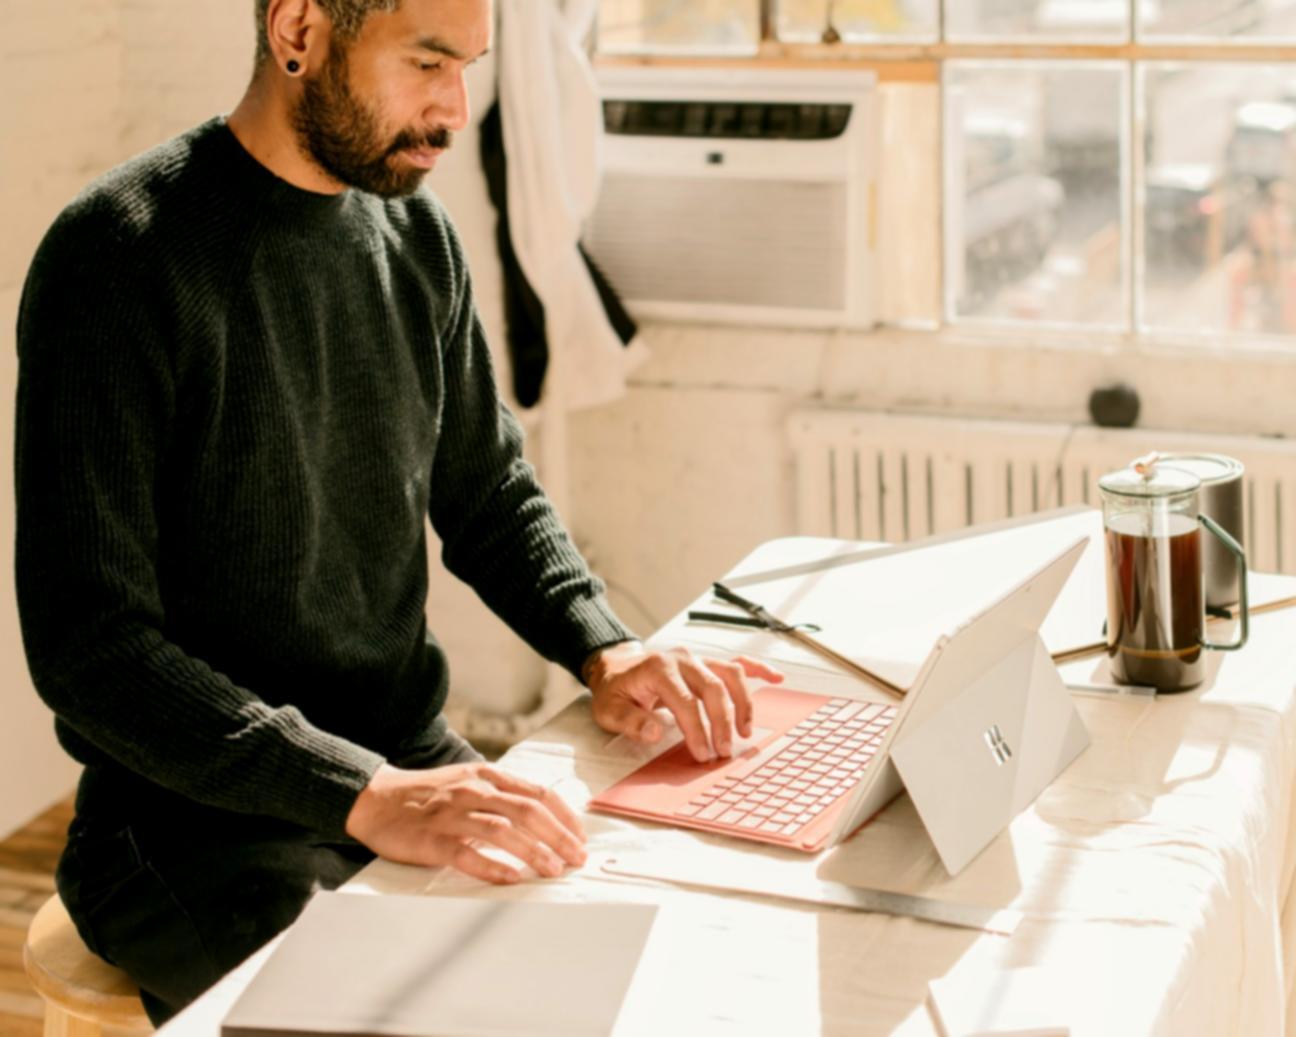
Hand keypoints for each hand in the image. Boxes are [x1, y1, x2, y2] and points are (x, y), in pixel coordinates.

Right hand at [344, 761, 586, 884]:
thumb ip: (501, 794)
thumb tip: (542, 815)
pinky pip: (466, 853)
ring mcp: (452, 815)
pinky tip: (511, 878)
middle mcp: (473, 791)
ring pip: (502, 830)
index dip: (564, 816)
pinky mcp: (432, 839)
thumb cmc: (427, 795)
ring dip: (533, 852)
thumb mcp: (469, 781)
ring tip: (552, 870)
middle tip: (576, 858)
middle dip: (558, 836)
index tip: (580, 837)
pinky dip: (491, 866)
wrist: (376, 799)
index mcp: (486, 776)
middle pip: (527, 811)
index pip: (537, 793)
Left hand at [585, 642, 782, 761]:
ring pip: (730, 675)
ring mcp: (698, 659)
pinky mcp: (706, 663)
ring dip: (743, 703)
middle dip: (722, 722)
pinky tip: (776, 678)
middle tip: (724, 751)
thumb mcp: (609, 710)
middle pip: (713, 688)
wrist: (617, 667)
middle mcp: (683, 660)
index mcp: (659, 669)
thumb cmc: (616, 691)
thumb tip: (656, 732)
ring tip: (745, 732)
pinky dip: (758, 670)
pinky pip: (737, 663)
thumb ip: (631, 721)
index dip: (696, 730)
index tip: (702, 754)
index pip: (685, 702)